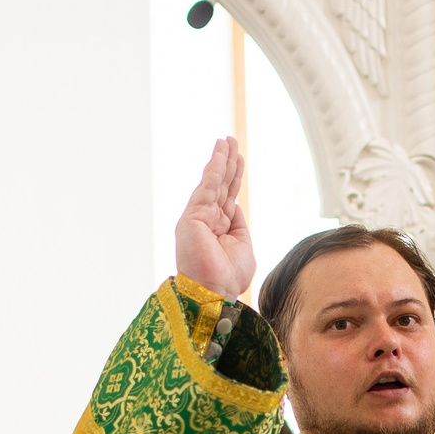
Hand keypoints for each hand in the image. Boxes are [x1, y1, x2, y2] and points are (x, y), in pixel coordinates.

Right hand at [175, 137, 255, 299]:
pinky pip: (207, 187)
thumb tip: (233, 206)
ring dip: (221, 160)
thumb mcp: (242, 246)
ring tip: (227, 141)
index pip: (227, 197)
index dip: (233, 178)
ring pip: (213, 183)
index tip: (238, 160)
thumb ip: (238, 226)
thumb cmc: (228, 277)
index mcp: (219, 229)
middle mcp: (206, 221)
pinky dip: (215, 169)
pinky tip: (220, 153)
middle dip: (226, 163)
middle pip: (220, 186)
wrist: (213, 292)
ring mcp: (198, 217)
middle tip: (231, 141)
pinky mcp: (193, 216)